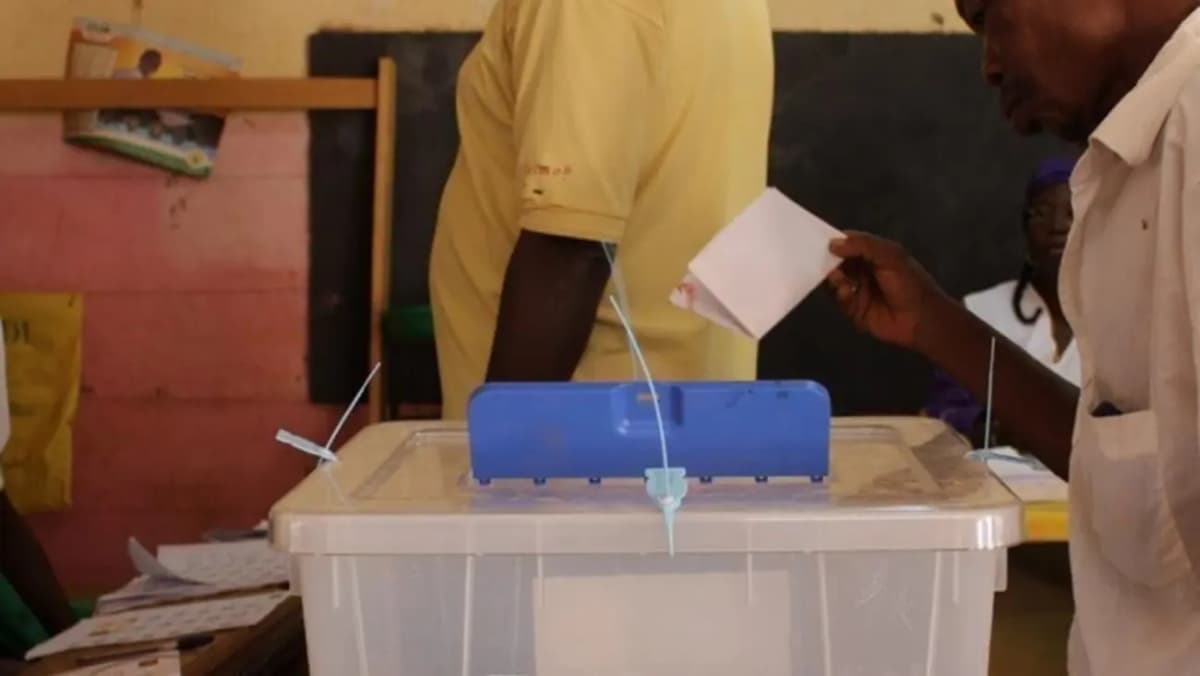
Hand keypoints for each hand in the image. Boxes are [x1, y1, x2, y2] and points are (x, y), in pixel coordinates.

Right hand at [826, 232, 951, 350]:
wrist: (921, 318)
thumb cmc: (909, 283)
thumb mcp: (890, 256)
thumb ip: (862, 245)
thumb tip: (832, 243)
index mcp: (873, 254)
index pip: (849, 244)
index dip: (835, 242)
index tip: (817, 240)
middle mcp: (863, 270)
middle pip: (837, 262)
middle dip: (829, 262)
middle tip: (823, 262)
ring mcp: (858, 290)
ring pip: (835, 282)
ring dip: (833, 279)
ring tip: (837, 278)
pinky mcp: (854, 309)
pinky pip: (840, 300)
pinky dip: (840, 295)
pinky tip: (846, 292)